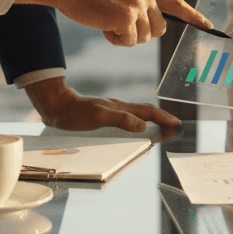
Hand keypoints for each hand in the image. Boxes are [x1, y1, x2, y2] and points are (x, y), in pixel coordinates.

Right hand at [18, 0, 211, 46]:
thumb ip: (139, 3)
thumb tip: (154, 27)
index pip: (176, 3)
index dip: (193, 16)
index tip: (208, 25)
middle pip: (159, 30)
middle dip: (141, 33)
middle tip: (118, 23)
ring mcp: (137, 5)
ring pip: (143, 38)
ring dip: (125, 37)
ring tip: (107, 20)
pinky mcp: (126, 17)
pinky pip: (129, 42)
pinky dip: (115, 39)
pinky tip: (103, 25)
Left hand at [24, 77, 179, 131]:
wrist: (56, 106)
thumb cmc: (75, 113)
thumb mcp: (98, 117)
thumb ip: (121, 120)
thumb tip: (143, 126)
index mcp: (121, 108)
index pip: (148, 111)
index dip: (163, 118)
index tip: (176, 124)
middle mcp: (119, 107)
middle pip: (146, 111)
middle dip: (162, 117)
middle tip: (174, 125)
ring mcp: (112, 110)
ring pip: (138, 113)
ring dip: (152, 119)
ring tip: (161, 126)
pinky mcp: (104, 115)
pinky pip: (128, 117)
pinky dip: (138, 121)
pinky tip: (135, 127)